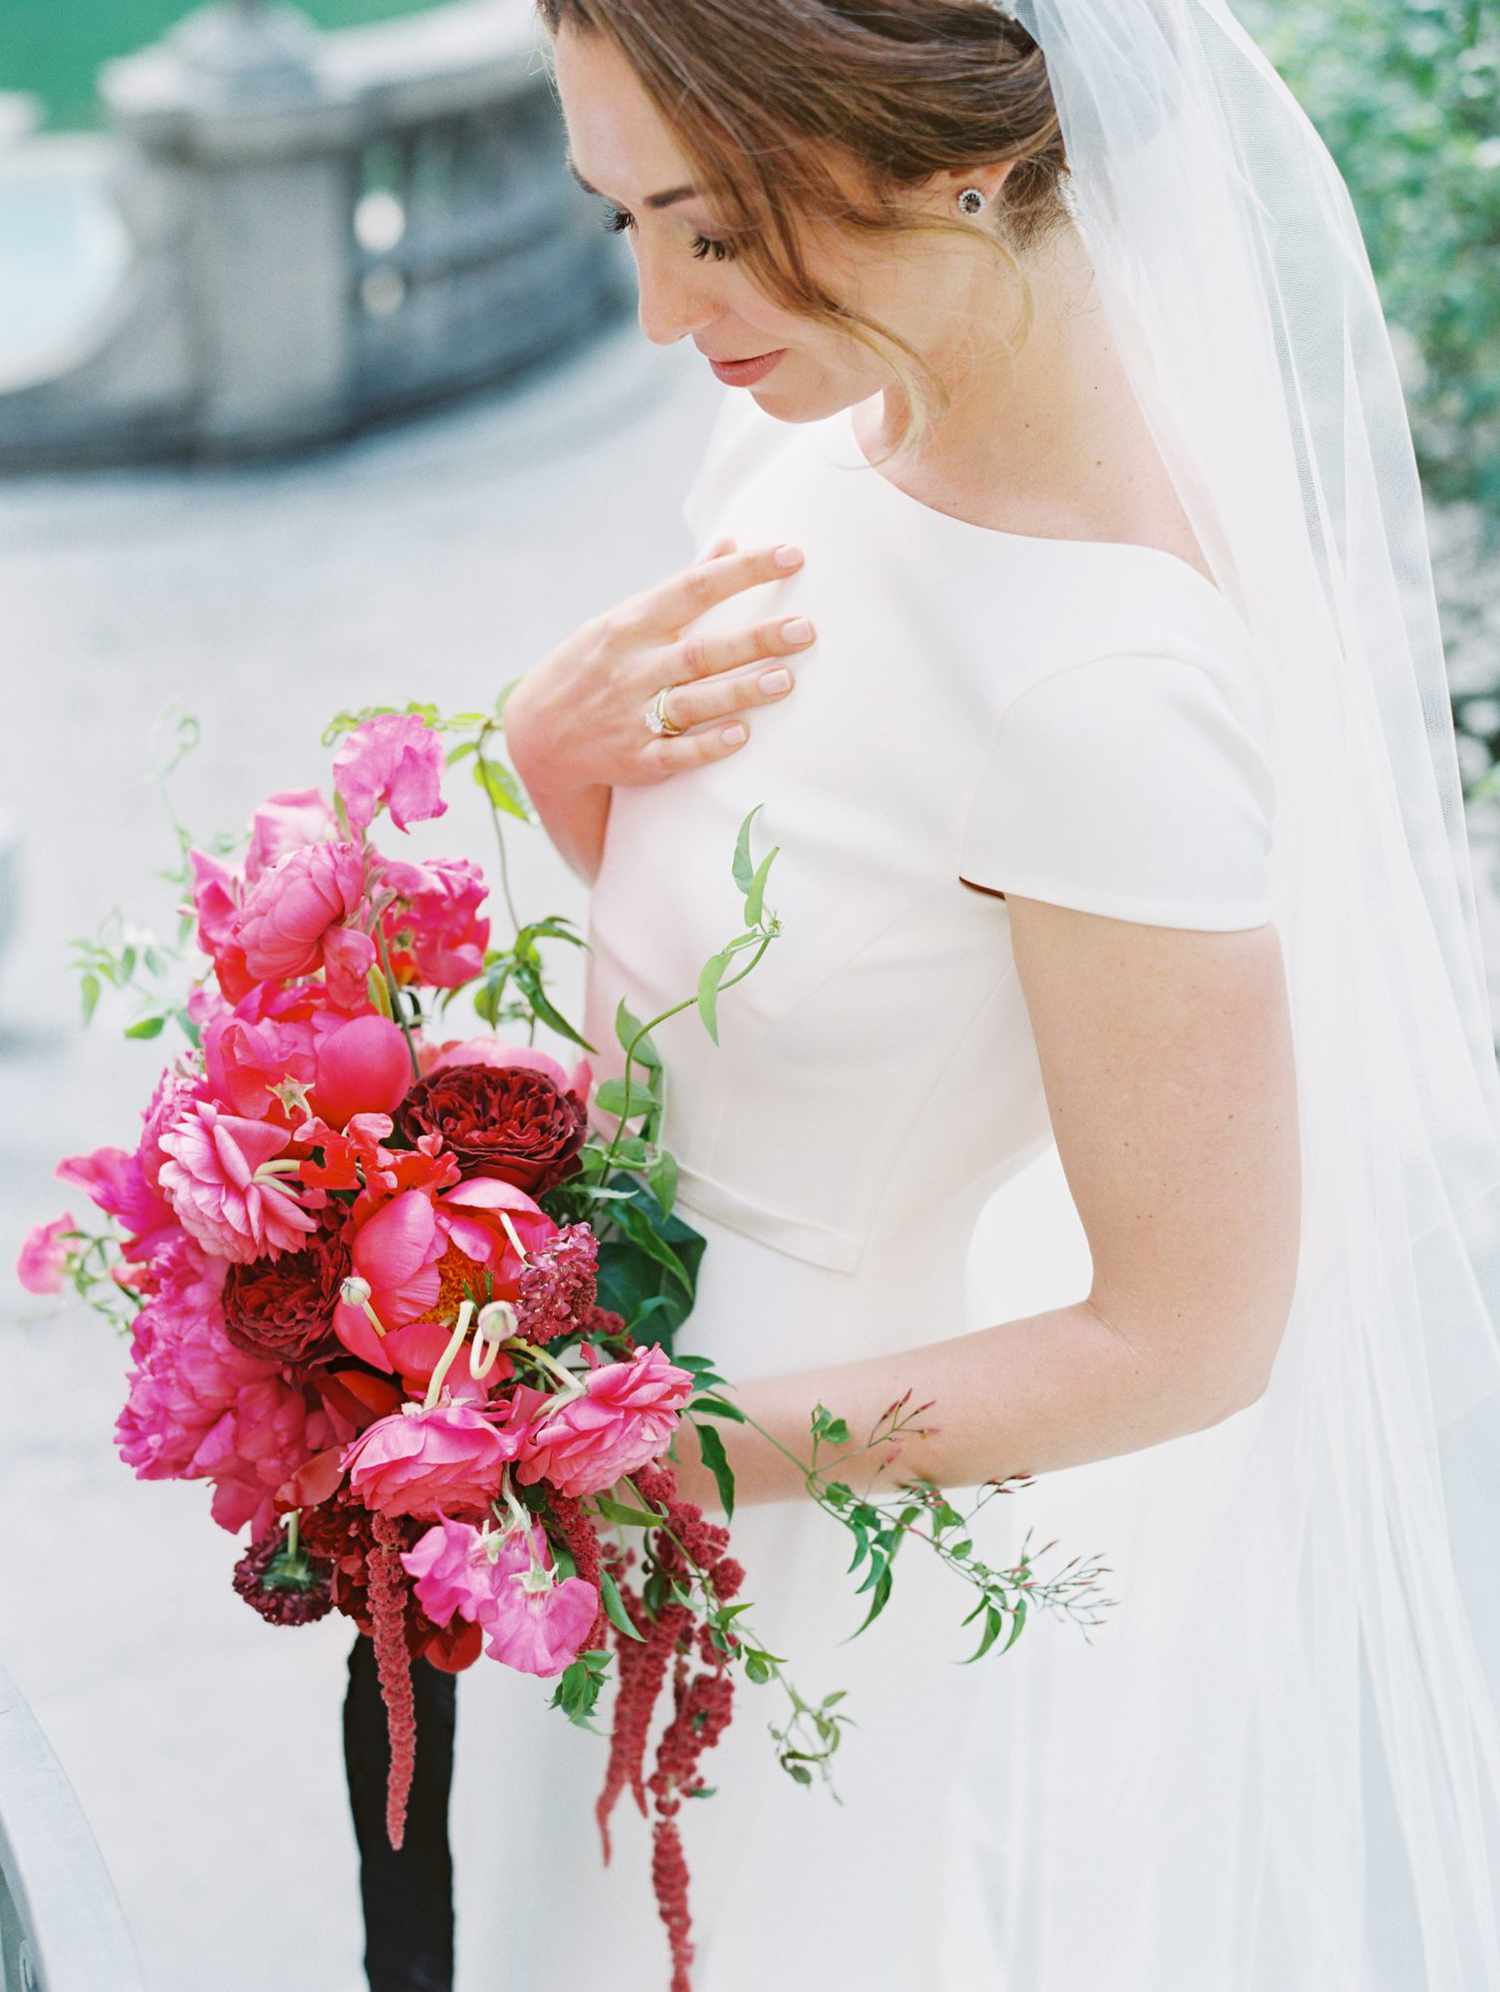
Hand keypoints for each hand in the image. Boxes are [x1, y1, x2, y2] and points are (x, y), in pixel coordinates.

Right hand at [504, 535, 814, 799]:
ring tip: (786, 678)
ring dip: (741, 690)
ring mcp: (632, 716)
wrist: (537, 736)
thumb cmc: (593, 667)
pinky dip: (707, 745)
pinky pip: (675, 754)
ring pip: (694, 701)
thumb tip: (731, 543)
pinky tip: (742, 735)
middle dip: (755, 638)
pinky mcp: (635, 760)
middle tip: (805, 627)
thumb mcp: (624, 619)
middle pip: (703, 650)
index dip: (744, 571)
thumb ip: (681, 587)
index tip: (792, 554)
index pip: (695, 588)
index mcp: (631, 625)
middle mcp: (633, 668)